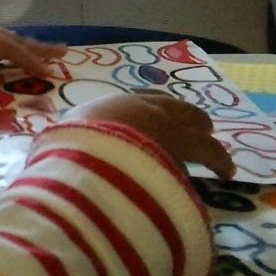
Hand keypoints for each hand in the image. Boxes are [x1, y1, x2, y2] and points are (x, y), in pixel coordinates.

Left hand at [0, 0, 65, 88]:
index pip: (7, 49)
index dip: (29, 60)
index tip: (51, 71)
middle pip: (13, 38)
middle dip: (38, 47)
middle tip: (64, 54)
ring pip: (4, 35)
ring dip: (26, 43)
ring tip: (46, 50)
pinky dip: (8, 42)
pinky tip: (7, 48)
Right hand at [61, 91, 235, 179]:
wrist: (89, 156)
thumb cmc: (67, 152)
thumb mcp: (56, 149)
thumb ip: (62, 153)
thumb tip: (47, 165)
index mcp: (107, 107)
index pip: (136, 104)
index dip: (149, 113)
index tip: (154, 123)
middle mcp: (139, 107)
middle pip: (170, 106)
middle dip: (184, 118)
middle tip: (194, 131)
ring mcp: (164, 123)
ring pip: (194, 123)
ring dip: (203, 138)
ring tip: (213, 153)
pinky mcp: (185, 145)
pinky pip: (211, 152)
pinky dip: (218, 161)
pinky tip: (228, 172)